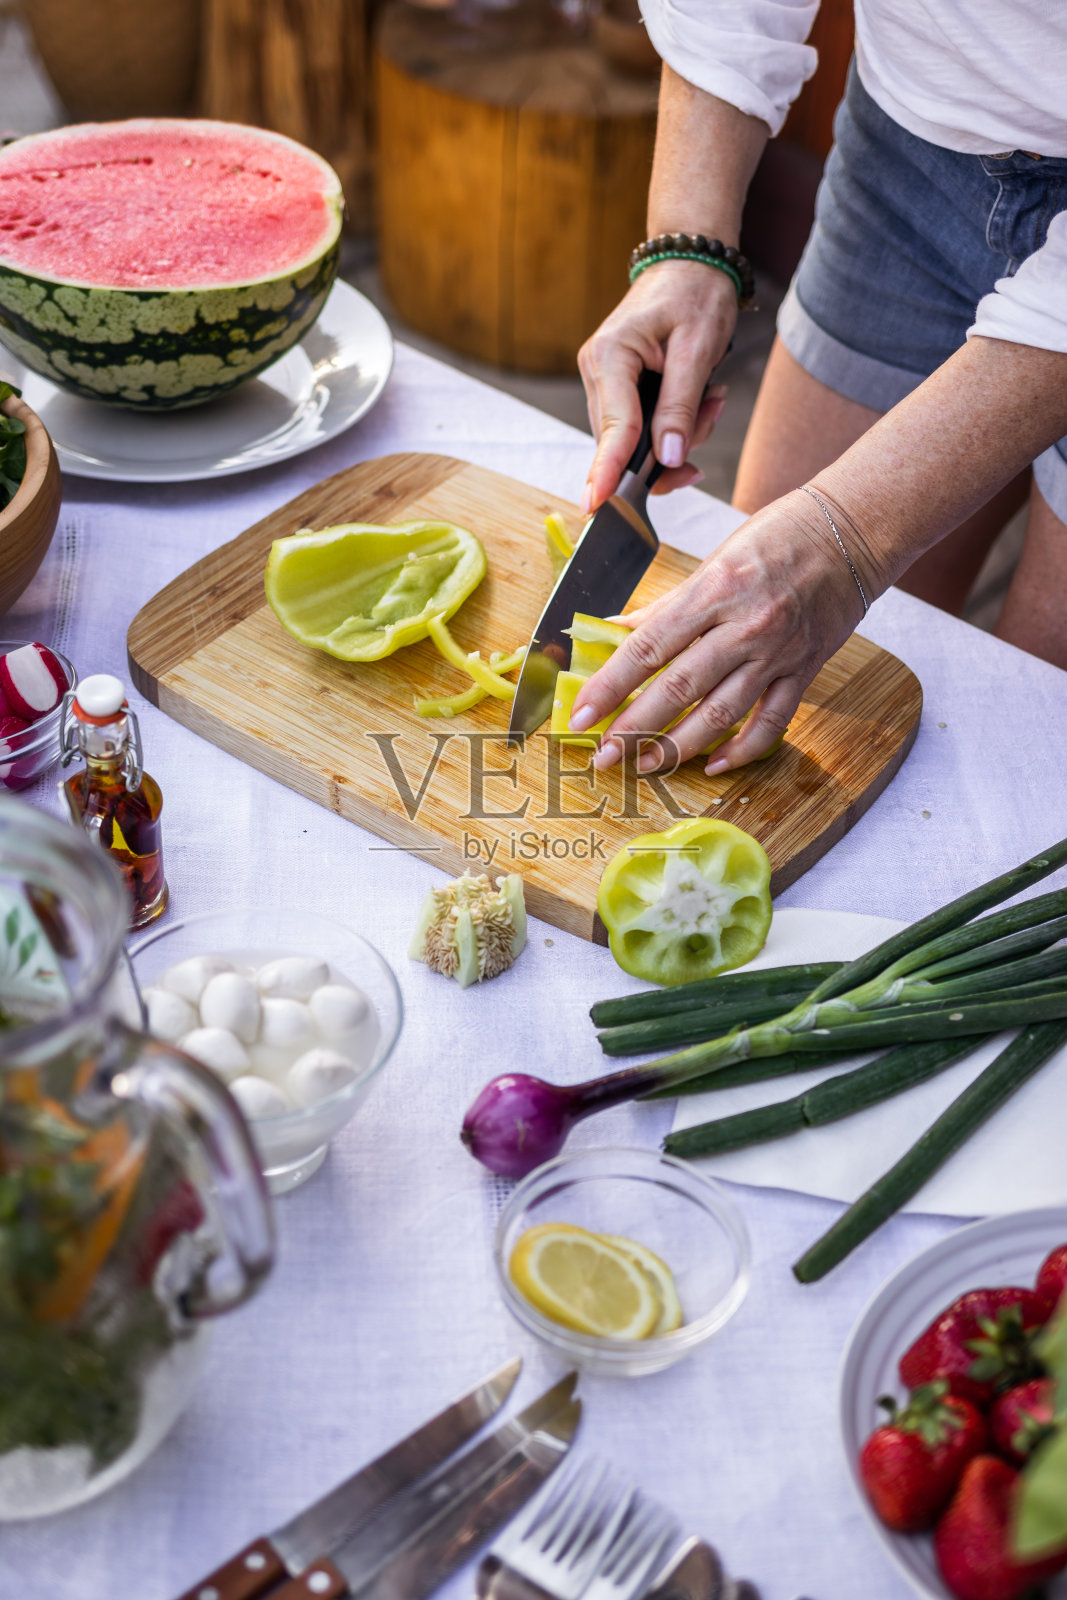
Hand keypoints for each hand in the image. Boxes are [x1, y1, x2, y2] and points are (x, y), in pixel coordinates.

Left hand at [568, 489, 876, 772]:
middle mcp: (745, 626)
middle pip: (679, 687)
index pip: (648, 647)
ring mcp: (777, 653)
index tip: (581, 715)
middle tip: (604, 756)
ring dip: (678, 747)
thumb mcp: (714, 561)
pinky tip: (714, 766)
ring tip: (646, 766)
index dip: (610, 686)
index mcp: (714, 590)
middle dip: (634, 728)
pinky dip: (742, 750)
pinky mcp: (804, 671)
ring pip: (721, 714)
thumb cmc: (778, 537)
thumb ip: (666, 605)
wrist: (852, 532)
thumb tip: (616, 630)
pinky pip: (770, 723)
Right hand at [577, 259, 737, 511]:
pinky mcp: (617, 388)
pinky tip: (700, 398)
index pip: (612, 429)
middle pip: (624, 442)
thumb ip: (680, 407)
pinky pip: (642, 427)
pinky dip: (674, 424)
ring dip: (680, 432)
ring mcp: (604, 381)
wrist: (690, 263)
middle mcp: (597, 371)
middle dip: (671, 445)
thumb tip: (666, 459)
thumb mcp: (698, 349)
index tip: (595, 506)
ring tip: (712, 396)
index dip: (607, 472)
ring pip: (636, 440)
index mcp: (610, 357)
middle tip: (713, 409)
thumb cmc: (696, 294)